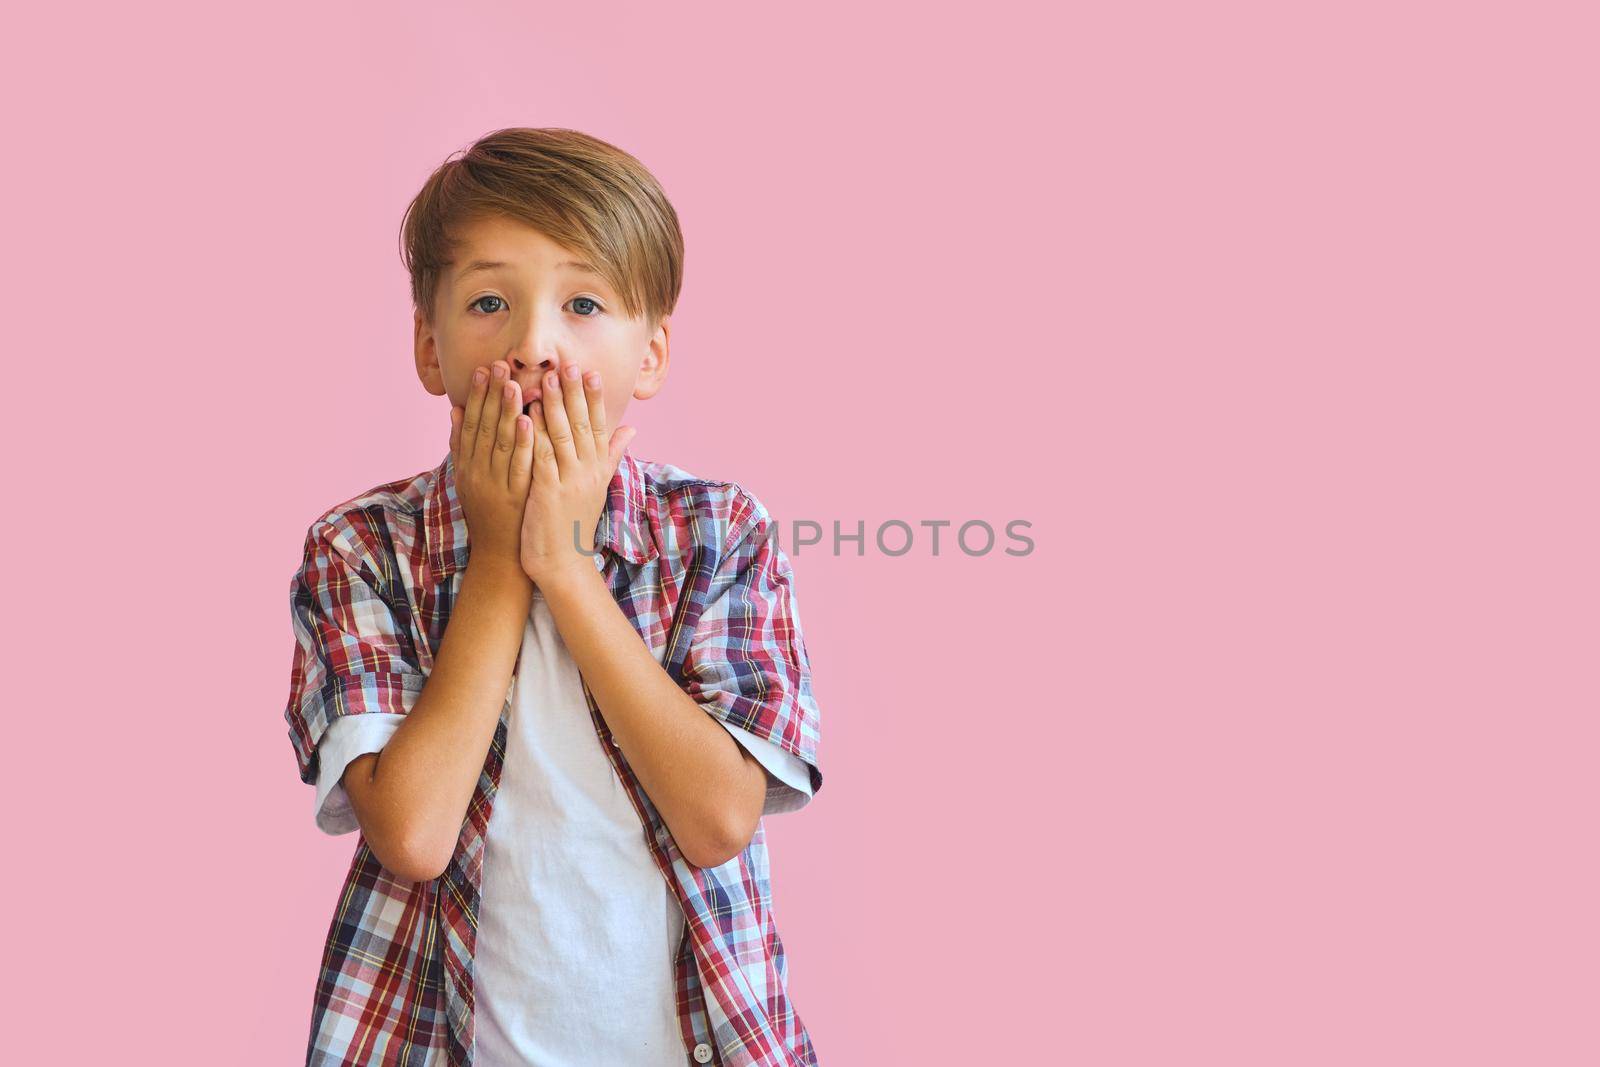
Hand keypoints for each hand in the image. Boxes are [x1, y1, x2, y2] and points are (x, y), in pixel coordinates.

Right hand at [449, 359, 533, 572]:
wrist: (500, 554)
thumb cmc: (488, 511)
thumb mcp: (468, 477)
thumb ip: (461, 444)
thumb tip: (455, 409)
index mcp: (467, 465)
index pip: (471, 423)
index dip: (477, 396)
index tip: (483, 369)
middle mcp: (477, 472)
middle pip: (483, 427)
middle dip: (491, 394)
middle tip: (498, 365)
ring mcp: (495, 483)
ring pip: (499, 442)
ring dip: (506, 411)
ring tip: (512, 383)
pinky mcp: (514, 495)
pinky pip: (518, 464)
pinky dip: (521, 441)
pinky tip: (527, 420)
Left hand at [521, 359, 636, 585]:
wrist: (563, 562)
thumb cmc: (574, 523)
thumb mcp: (598, 486)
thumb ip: (611, 454)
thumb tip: (631, 430)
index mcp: (598, 467)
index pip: (599, 425)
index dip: (594, 398)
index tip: (590, 372)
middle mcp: (588, 471)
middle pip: (581, 424)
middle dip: (573, 392)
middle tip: (568, 364)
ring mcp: (569, 481)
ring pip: (561, 435)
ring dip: (552, 405)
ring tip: (545, 378)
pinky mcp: (548, 492)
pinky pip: (541, 457)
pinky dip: (534, 435)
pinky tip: (526, 414)